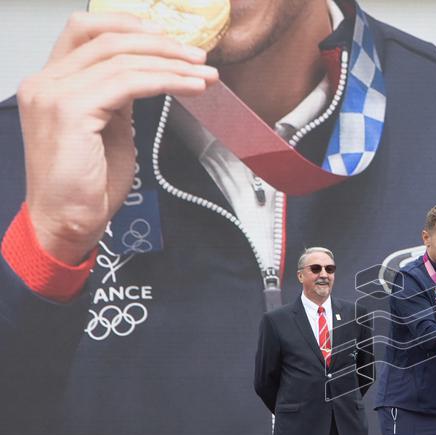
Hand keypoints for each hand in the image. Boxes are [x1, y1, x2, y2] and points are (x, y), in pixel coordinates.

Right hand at [18, 12, 217, 263]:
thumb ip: (117, 98)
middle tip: (198, 56)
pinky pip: (129, 83)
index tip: (169, 37)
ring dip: (172, 63)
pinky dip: (167, 81)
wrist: (66, 223)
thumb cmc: (86, 187)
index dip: (129, 26)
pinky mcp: (72, 111)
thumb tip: (145, 77)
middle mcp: (46, 82)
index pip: (86, 31)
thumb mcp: (107, 130)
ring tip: (204, 73)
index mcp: (51, 82)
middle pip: (108, 39)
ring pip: (123, 59)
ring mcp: (55, 94)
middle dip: (161, 44)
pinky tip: (192, 87)